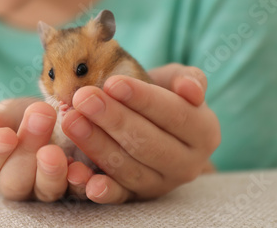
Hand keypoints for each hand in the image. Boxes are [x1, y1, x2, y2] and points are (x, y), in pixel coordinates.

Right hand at [0, 97, 69, 201]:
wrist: (60, 114)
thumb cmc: (26, 115)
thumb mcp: (10, 111)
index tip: (5, 135)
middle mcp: (16, 186)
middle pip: (14, 180)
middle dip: (26, 150)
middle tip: (40, 120)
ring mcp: (45, 190)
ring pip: (45, 190)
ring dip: (51, 171)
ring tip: (54, 151)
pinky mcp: (75, 190)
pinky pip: (77, 192)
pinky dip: (79, 182)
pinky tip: (80, 167)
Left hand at [62, 63, 220, 203]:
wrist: (149, 121)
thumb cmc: (160, 95)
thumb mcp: (176, 81)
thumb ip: (188, 79)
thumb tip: (191, 90)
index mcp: (204, 132)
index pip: (174, 114)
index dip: (143, 99)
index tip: (112, 83)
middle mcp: (187, 164)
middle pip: (148, 142)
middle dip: (113, 119)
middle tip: (83, 98)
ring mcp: (161, 184)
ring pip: (129, 167)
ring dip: (96, 144)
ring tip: (71, 120)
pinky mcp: (137, 198)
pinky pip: (117, 196)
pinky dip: (99, 187)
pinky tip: (78, 173)